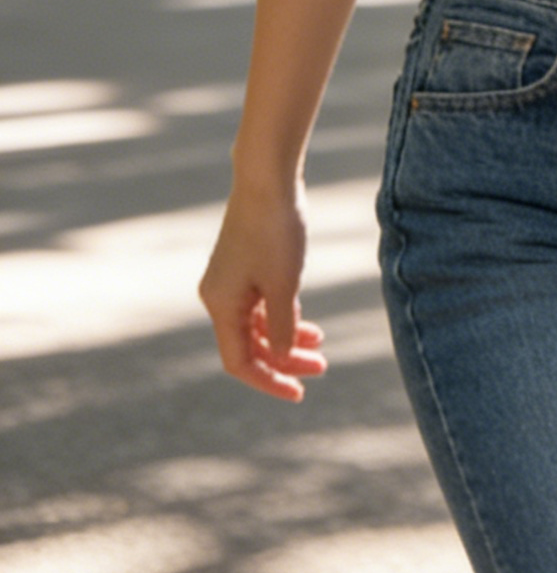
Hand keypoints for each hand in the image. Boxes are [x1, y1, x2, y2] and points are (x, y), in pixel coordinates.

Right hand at [198, 178, 328, 401]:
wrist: (268, 180)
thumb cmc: (276, 230)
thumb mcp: (284, 283)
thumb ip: (281, 326)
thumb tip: (280, 359)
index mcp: (221, 304)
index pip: (240, 360)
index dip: (268, 380)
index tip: (298, 392)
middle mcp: (219, 297)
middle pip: (251, 345)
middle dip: (284, 360)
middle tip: (321, 369)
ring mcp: (231, 282)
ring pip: (258, 325)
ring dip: (287, 339)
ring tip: (320, 346)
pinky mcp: (244, 268)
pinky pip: (261, 306)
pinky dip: (283, 317)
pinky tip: (308, 325)